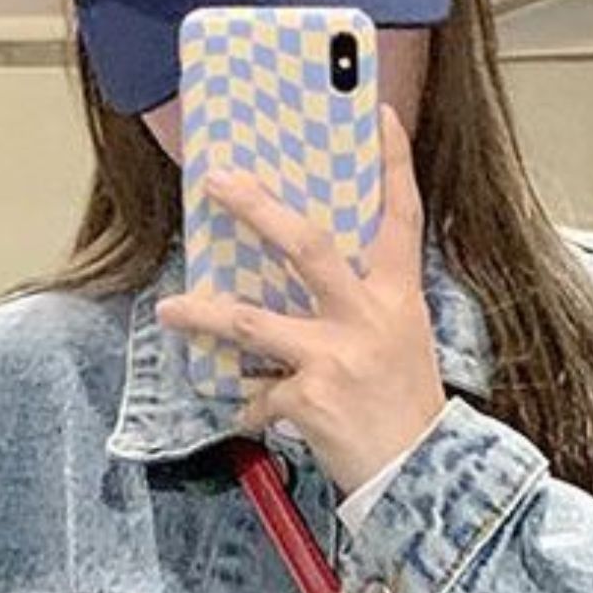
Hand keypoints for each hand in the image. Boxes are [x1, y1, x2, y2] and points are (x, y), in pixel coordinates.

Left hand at [156, 104, 446, 496]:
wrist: (422, 478)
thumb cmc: (406, 411)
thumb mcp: (402, 344)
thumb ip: (362, 309)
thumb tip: (306, 289)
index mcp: (398, 298)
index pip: (400, 216)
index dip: (392, 163)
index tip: (376, 114)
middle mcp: (368, 318)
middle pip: (307, 245)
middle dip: (258, 209)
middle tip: (219, 182)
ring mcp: (335, 357)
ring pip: (254, 321)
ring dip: (205, 314)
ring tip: (170, 310)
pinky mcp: (308, 398)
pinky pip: (260, 396)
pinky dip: (252, 406)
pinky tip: (253, 413)